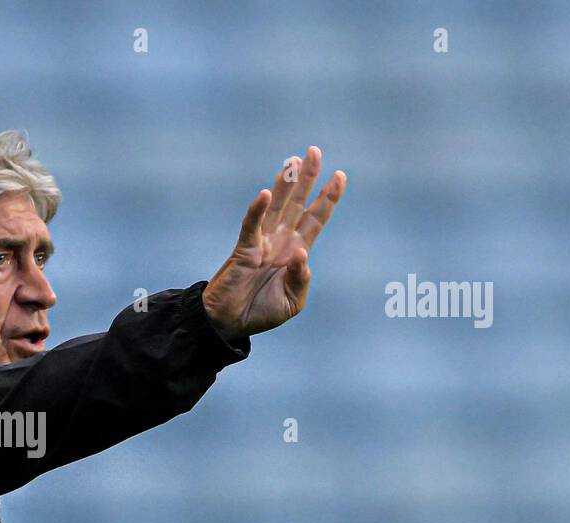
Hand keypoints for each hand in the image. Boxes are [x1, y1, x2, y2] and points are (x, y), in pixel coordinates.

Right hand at [202, 146, 345, 338]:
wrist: (229, 324)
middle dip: (308, 178)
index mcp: (296, 252)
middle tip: (315, 151)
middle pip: (297, 203)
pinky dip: (257, 210)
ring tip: (293, 161)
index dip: (327, 198)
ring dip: (285, 184)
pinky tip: (265, 194)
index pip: (315, 219)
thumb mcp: (292, 302)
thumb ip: (301, 279)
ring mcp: (262, 243)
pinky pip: (251, 226)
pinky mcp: (244, 250)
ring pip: (276, 207)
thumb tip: (301, 255)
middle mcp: (280, 241)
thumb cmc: (260, 312)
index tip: (340, 175)